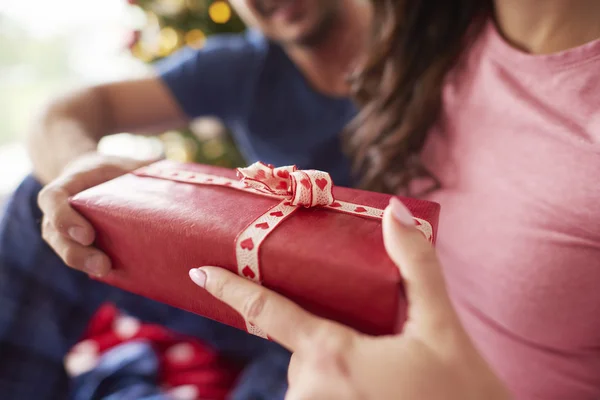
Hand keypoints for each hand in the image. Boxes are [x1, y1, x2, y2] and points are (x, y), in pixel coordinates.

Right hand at [38, 152, 157, 276]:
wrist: (92, 177)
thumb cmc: (109, 170)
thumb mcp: (121, 163)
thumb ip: (142, 166)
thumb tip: (177, 173)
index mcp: (66, 186)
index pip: (52, 199)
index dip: (64, 218)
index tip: (88, 235)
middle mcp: (58, 211)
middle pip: (56, 235)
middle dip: (78, 254)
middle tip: (103, 266)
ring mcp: (64, 231)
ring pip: (66, 251)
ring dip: (85, 265)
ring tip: (107, 272)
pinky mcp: (78, 245)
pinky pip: (81, 258)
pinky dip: (94, 266)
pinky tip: (116, 274)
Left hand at [189, 198, 510, 399]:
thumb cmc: (461, 395)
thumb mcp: (442, 327)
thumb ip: (417, 266)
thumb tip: (395, 212)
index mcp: (332, 355)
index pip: (267, 312)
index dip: (230, 290)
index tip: (202, 273)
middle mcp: (312, 390)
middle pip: (302, 344)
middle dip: (327, 332)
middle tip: (374, 342)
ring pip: (312, 374)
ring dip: (336, 364)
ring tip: (383, 373)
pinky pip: (318, 395)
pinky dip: (336, 385)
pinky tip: (375, 387)